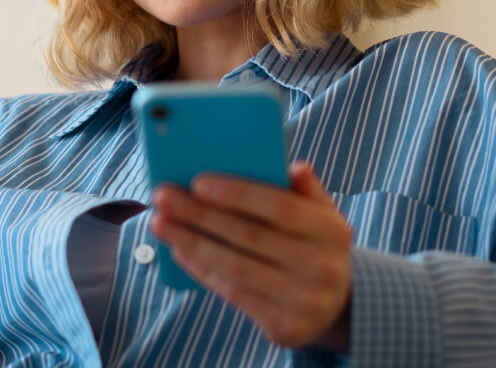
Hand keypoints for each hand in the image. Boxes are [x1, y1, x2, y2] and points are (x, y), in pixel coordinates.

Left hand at [149, 162, 351, 350]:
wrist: (335, 304)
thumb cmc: (312, 244)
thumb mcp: (319, 214)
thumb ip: (305, 189)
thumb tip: (293, 167)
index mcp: (333, 231)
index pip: (281, 208)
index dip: (238, 194)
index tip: (197, 182)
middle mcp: (324, 268)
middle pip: (250, 236)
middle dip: (199, 215)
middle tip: (162, 197)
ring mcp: (306, 301)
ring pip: (236, 267)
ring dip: (190, 242)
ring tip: (160, 222)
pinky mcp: (286, 328)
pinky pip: (234, 294)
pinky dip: (202, 270)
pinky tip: (178, 251)